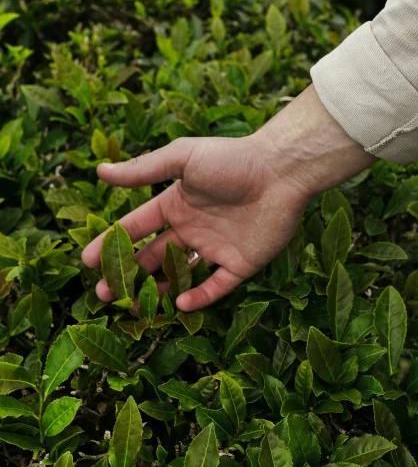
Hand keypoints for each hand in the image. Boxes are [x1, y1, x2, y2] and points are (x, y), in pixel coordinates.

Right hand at [82, 86, 374, 310]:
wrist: (281, 170)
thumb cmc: (231, 160)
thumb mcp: (182, 159)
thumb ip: (143, 170)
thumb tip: (101, 171)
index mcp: (176, 204)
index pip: (136, 228)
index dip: (111, 244)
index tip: (87, 261)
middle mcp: (192, 228)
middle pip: (153, 257)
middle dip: (127, 275)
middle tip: (105, 294)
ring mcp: (216, 248)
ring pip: (180, 276)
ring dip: (157, 291)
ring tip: (135, 307)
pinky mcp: (241, 264)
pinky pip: (216, 287)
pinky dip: (198, 297)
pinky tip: (178, 302)